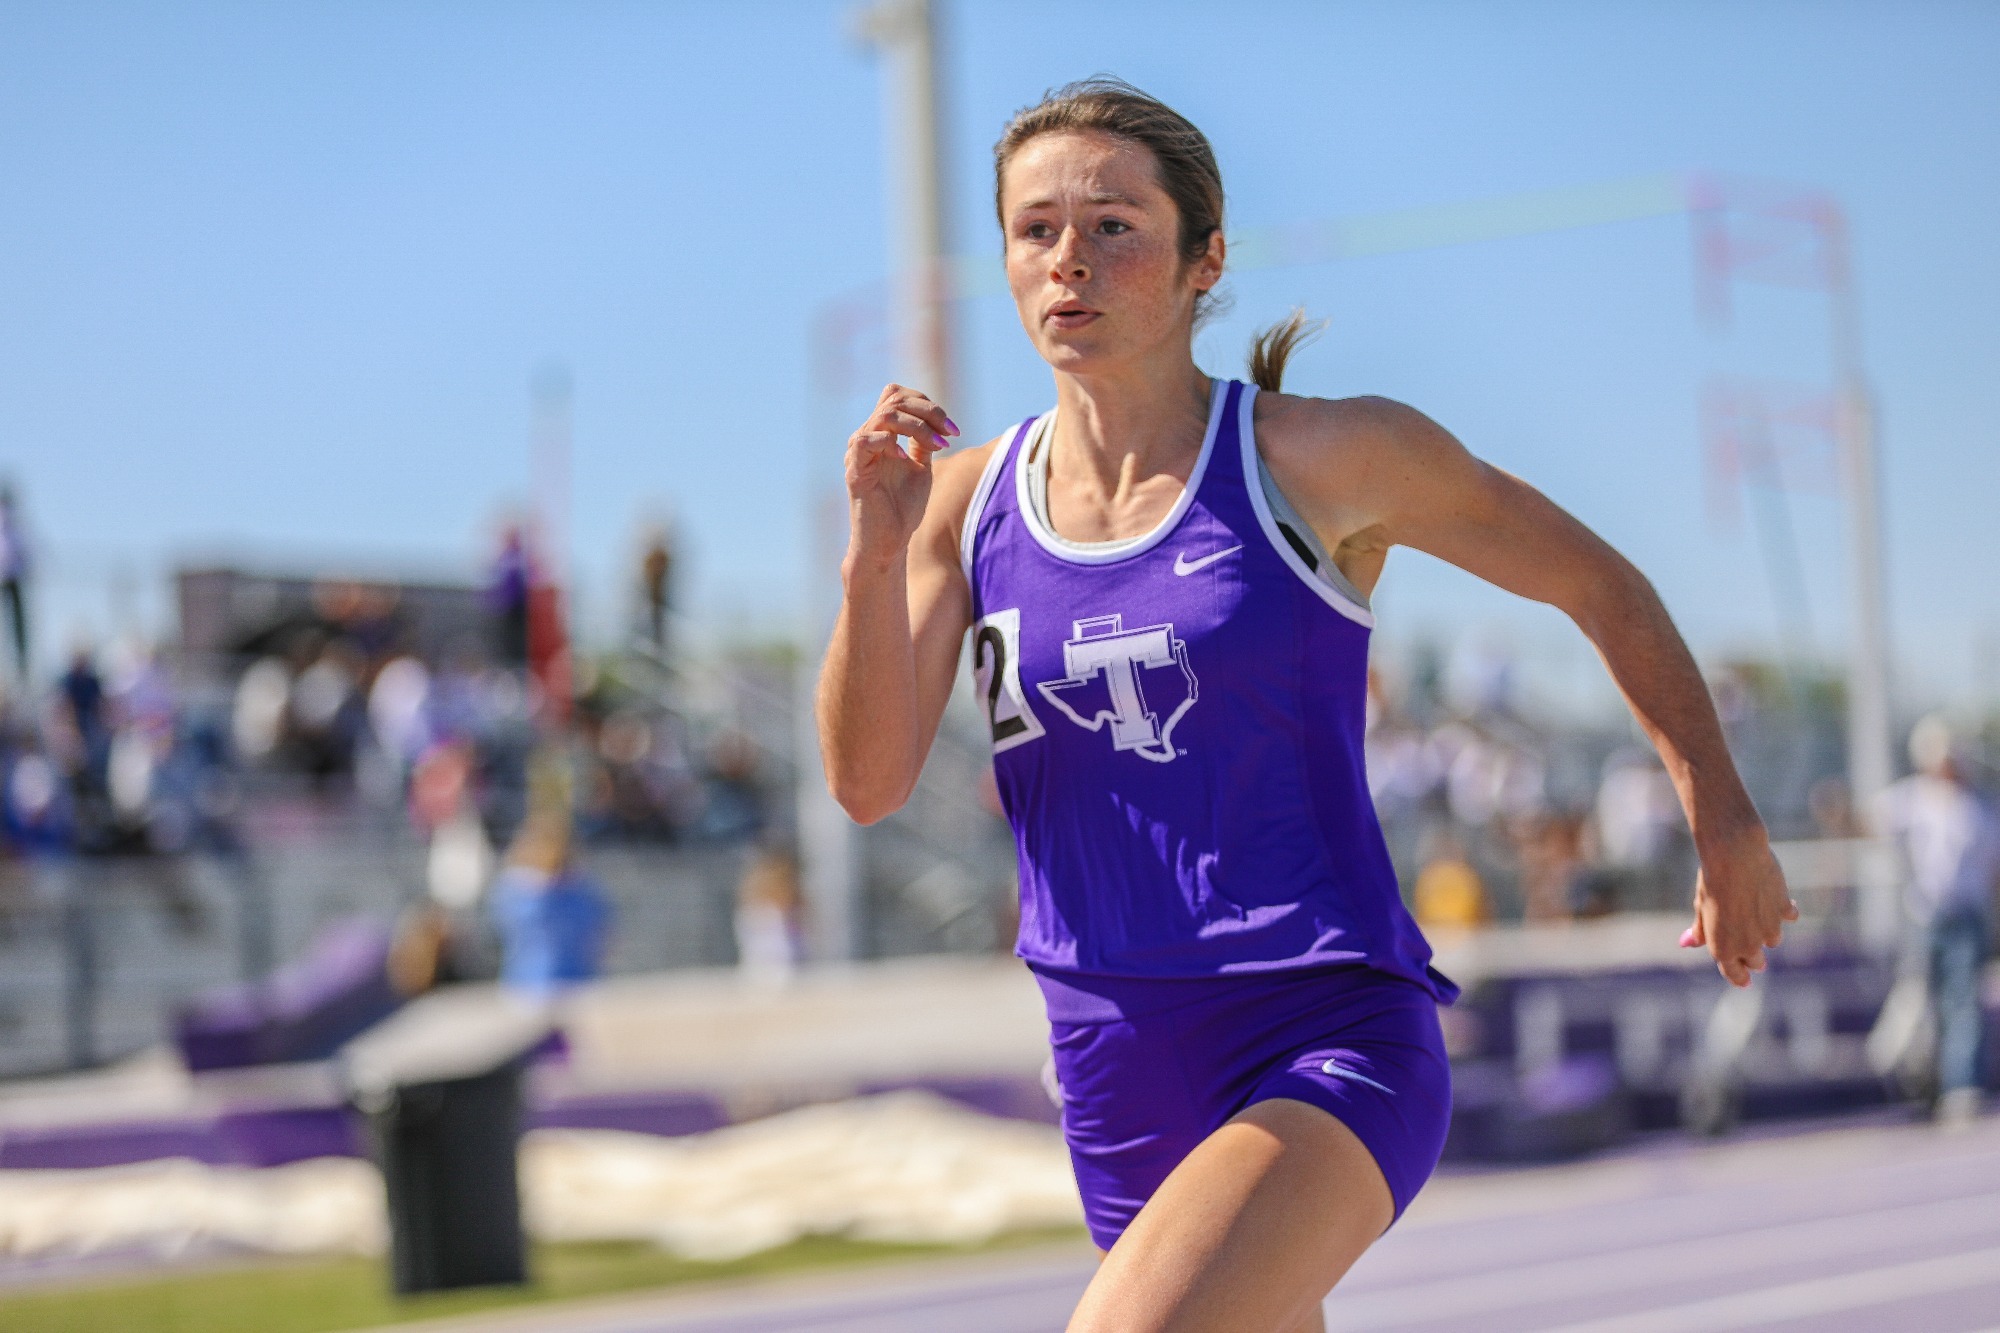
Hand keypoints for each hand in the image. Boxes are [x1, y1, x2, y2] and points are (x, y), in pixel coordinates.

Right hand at [844, 384, 958, 568]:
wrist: (889, 542)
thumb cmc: (903, 508)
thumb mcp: (921, 469)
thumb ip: (923, 444)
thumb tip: (937, 423)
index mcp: (883, 435)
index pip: (898, 396)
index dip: (927, 404)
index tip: (952, 430)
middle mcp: (868, 438)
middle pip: (894, 399)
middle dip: (928, 412)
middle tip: (950, 434)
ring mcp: (859, 453)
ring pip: (884, 415)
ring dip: (917, 426)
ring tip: (937, 446)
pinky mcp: (855, 471)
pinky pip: (865, 441)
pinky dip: (889, 442)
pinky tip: (906, 458)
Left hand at [1680, 831, 1798, 986]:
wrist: (1734, 857)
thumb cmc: (1711, 882)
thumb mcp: (1701, 907)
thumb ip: (1700, 929)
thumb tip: (1686, 943)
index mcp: (1723, 948)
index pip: (1734, 974)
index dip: (1739, 978)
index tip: (1745, 981)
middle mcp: (1748, 944)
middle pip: (1756, 961)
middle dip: (1753, 958)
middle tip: (1752, 953)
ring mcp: (1769, 929)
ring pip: (1773, 940)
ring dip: (1766, 931)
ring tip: (1755, 912)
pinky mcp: (1784, 911)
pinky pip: (1788, 917)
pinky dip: (1784, 911)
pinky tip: (1777, 899)